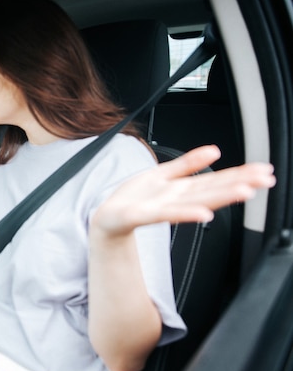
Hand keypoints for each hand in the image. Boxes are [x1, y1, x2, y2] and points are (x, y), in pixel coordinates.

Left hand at [92, 145, 275, 236]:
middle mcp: (175, 200)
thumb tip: (215, 151)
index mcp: (180, 189)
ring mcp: (160, 208)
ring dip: (220, 197)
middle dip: (238, 184)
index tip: (264, 171)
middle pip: (211, 190)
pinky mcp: (140, 215)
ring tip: (244, 192)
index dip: (240, 174)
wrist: (107, 219)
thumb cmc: (133, 198)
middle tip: (264, 181)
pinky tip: (203, 214)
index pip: (215, 179)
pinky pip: (164, 213)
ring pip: (195, 201)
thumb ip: (187, 164)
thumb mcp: (161, 174)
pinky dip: (184, 213)